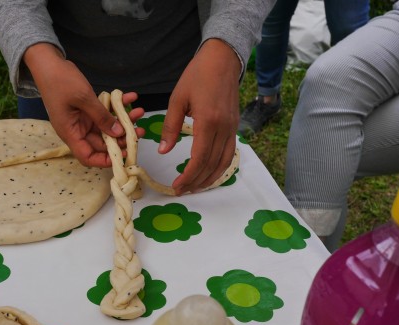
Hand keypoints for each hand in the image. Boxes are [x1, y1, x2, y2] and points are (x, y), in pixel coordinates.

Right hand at [24, 43, 144, 167]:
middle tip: (139, 129)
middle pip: (102, 143)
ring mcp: (83, 120)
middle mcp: (77, 130)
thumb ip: (101, 116)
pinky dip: (117, 107)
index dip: (104, 160)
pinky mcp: (87, 110)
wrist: (48, 63)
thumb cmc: (60, 81)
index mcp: (70, 132)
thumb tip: (119, 133)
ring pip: (107, 127)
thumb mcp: (83, 98)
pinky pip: (105, 113)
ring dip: (123, 121)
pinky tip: (130, 98)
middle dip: (121, 138)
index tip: (123, 155)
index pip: (87, 156)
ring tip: (139, 112)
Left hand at [158, 38, 240, 194]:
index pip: (200, 157)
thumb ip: (171, 126)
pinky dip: (219, 167)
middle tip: (182, 191)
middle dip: (197, 181)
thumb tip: (163, 150)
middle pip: (212, 164)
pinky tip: (208, 173)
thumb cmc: (197, 75)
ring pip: (224, 162)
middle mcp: (224, 128)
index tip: (177, 186)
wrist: (223, 59)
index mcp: (208, 121)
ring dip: (210, 178)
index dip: (189, 175)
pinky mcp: (234, 127)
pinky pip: (229, 153)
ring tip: (195, 187)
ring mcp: (232, 128)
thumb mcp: (177, 98)